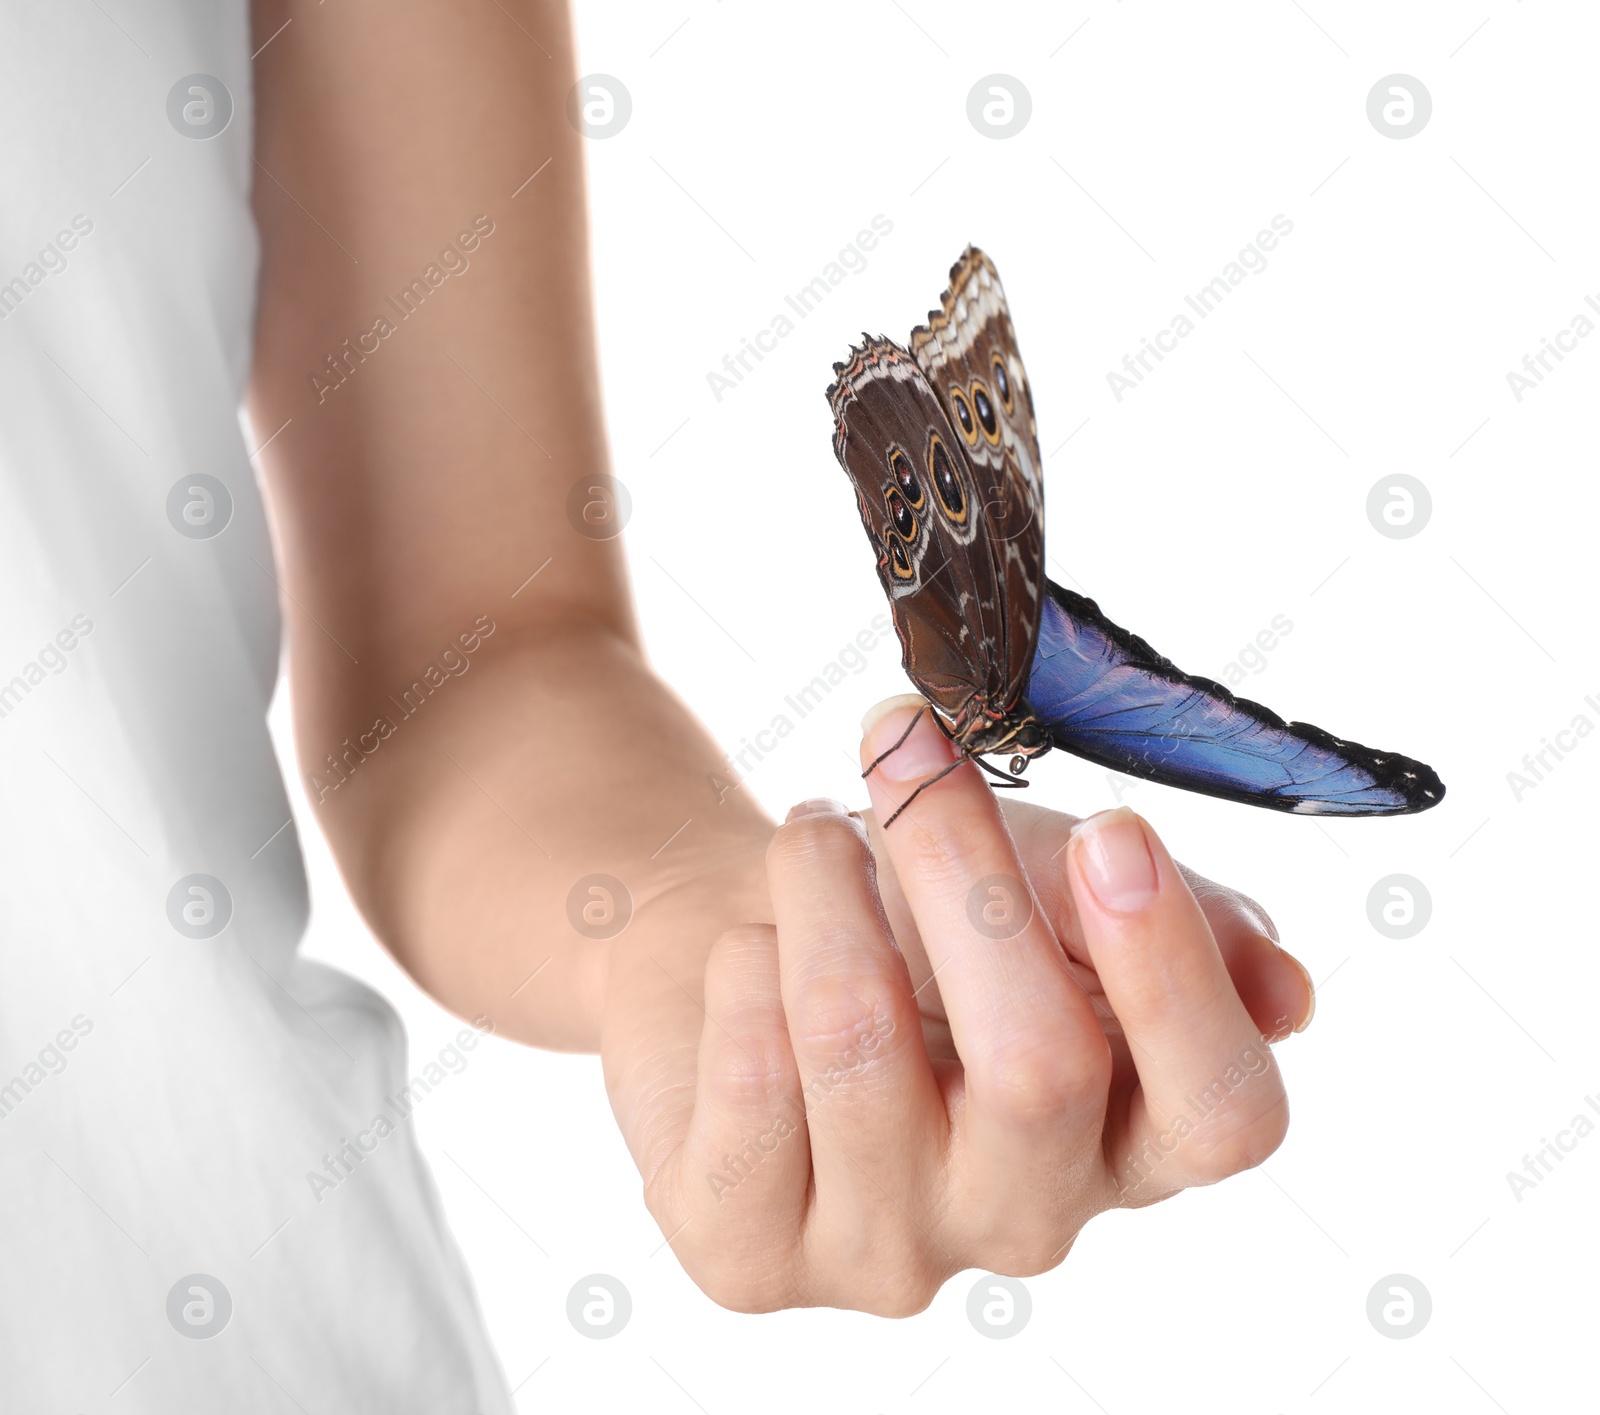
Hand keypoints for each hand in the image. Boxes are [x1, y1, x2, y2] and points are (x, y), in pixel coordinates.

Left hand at [605, 696, 1313, 1313]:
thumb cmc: (919, 911)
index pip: (1222, 1112)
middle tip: (904, 748)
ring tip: (812, 833)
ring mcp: (887, 1253)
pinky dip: (744, 965)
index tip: (1110, 831)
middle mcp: (1026, 1218)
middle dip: (963, 870)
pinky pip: (748, 1083)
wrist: (750, 931)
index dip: (1178, 976)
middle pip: (1041, 1067)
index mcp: (1132, 1137)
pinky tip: (752, 950)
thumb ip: (1171, 920)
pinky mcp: (752, 1255)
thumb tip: (1284, 991)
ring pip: (861, 1046)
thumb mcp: (1049, 884)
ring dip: (825, 888)